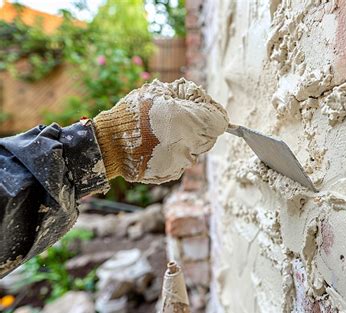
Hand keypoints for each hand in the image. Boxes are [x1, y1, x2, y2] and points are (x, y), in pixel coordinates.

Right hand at [93, 78, 228, 183]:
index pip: (220, 120)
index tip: (203, 108)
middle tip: (177, 117)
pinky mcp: (173, 173)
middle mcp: (191, 144)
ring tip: (164, 131)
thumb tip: (205, 101)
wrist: (109, 144)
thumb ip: (188, 94)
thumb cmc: (133, 114)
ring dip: (187, 140)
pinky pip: (182, 160)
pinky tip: (158, 145)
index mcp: (191, 121)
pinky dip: (175, 152)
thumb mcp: (160, 92)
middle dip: (200, 125)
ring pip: (197, 149)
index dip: (213, 112)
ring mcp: (182, 161)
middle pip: (210, 135)